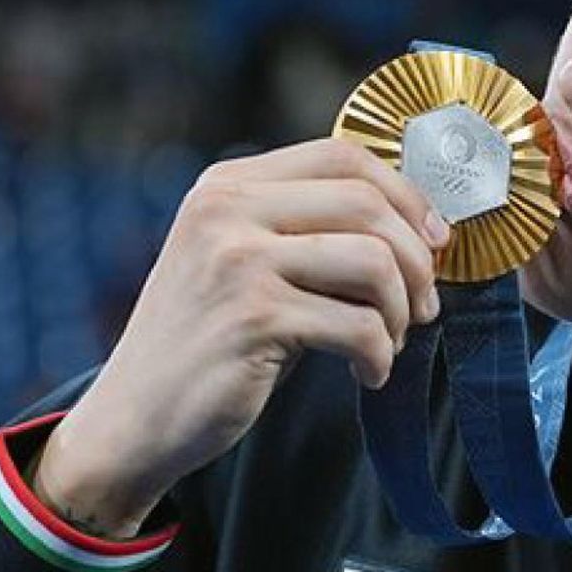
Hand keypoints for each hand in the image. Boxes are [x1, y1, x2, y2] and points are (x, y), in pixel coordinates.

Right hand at [32, 138, 450, 535]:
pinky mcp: (252, 319)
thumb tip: (419, 224)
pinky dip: (380, 356)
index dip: (407, 195)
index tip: (435, 242)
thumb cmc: (211, 342)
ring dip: (400, 311)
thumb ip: (308, 229)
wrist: (136, 416)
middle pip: (368, 204)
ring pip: (373, 261)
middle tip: (422, 307)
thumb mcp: (246, 261)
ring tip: (389, 342)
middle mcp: (228, 210)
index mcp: (228, 184)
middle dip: (416, 260)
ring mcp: (237, 261)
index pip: (344, 155)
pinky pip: (359, 327)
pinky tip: (368, 374)